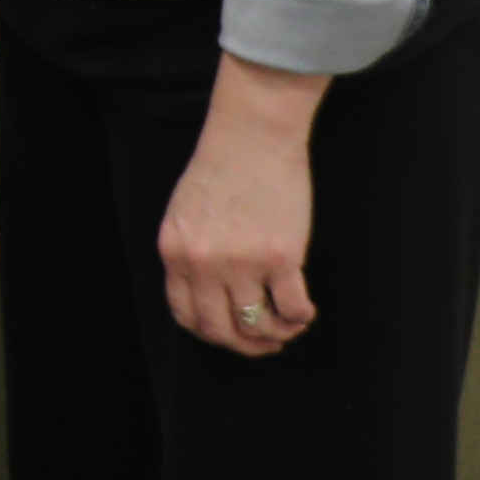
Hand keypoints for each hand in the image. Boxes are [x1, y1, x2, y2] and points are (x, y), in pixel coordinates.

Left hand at [158, 53, 330, 356]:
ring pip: (257, 326)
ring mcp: (242, 263)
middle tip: (264, 343)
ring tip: (287, 327)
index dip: (210, 332)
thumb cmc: (221, 166)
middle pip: (220, 329)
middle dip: (244, 345)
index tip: (228, 334)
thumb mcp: (184, 211)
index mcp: (176, 252)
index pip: (186, 314)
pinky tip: (304, 311)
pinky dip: (300, 318)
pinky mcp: (280, 256)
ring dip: (275, 335)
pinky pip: (292, 308)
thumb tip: (205, 289)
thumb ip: (189, 250)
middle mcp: (204, 264)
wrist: (253, 134)